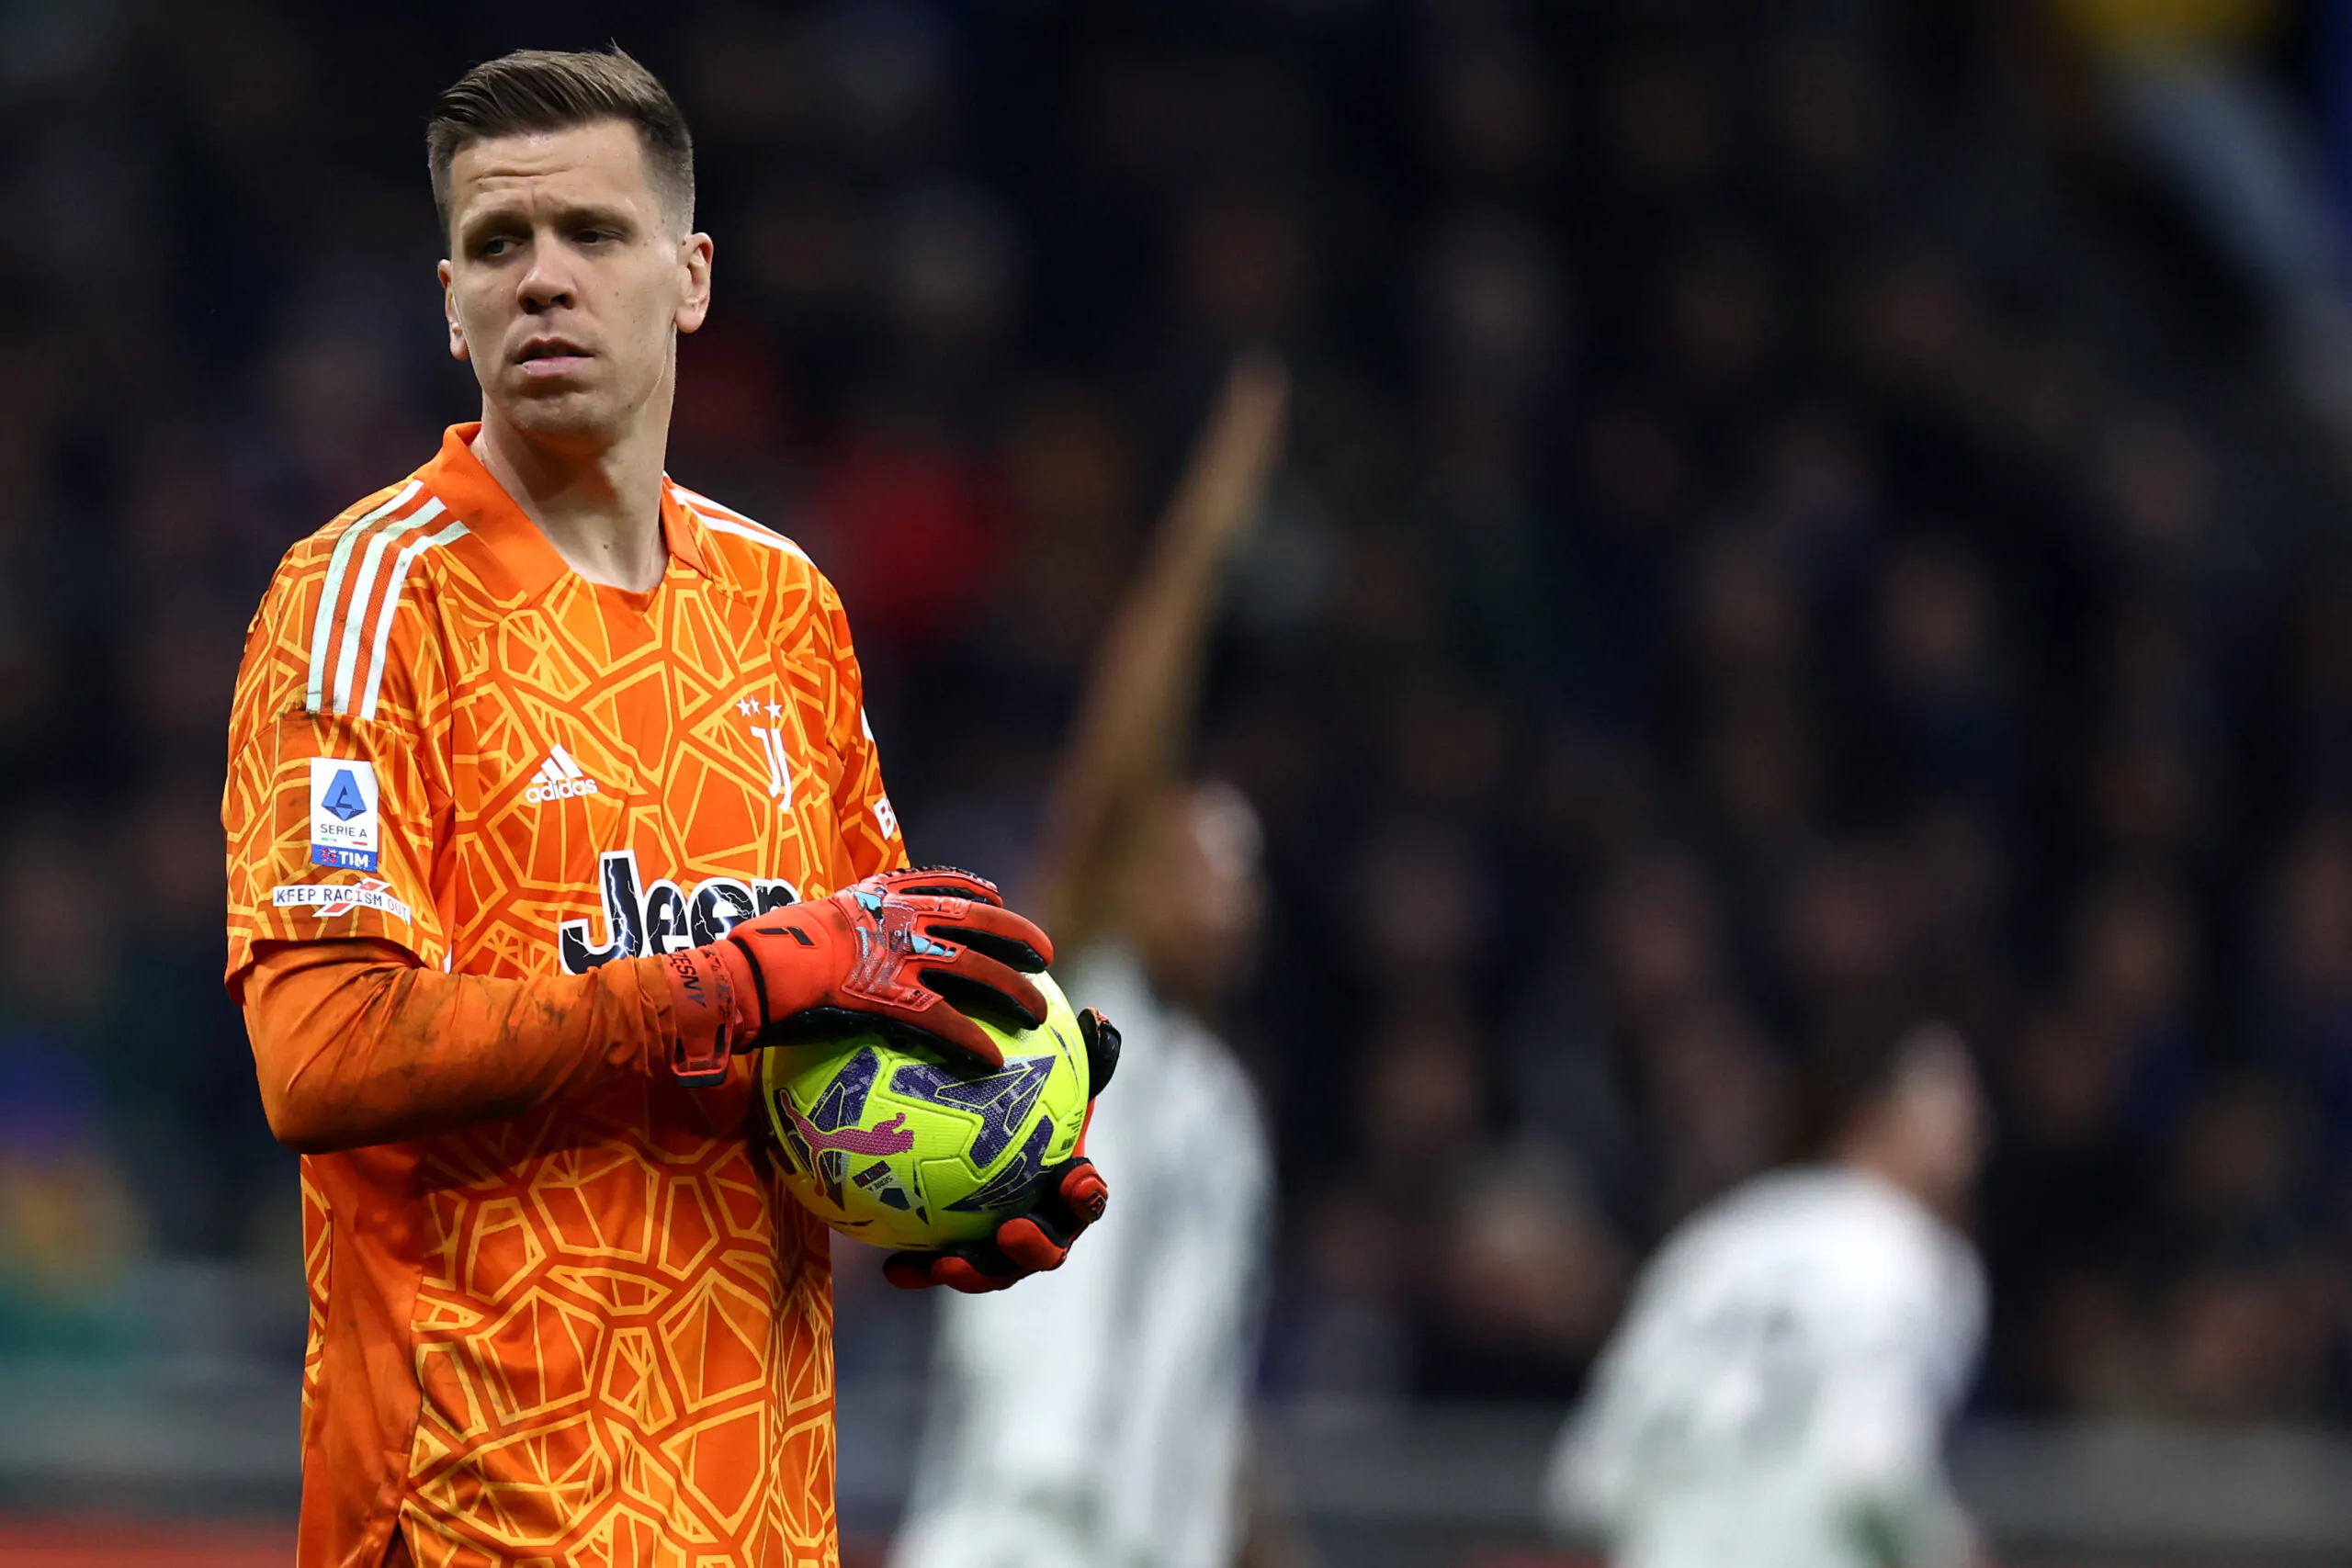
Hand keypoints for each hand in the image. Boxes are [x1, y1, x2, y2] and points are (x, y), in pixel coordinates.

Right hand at [659, 866, 1053, 1082]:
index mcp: (875, 897)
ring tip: (1038, 1014)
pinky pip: (943, 1019)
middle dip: (1015, 936)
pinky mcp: (888, 995)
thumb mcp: (800, 928)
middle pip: (974, 921)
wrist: (743, 972)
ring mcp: (895, 954)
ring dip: (1012, 990)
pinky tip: (993, 1059)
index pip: (936, 883)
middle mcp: (895, 917)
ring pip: (973, 969)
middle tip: (1044, 954)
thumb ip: (827, 938)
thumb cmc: (759, 957)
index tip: (998, 900)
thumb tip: (823, 961)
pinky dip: (972, 1038)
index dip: (973, 891)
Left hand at [884, 1005, 1121, 1291]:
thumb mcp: (1045, 1068)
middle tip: (1010, 1231)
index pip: (1086, 1196)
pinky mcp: (956, 1253)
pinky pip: (939, 1266)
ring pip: (993, 1269)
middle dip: (1034, 1249)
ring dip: (974, 1272)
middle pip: (1047, 1249)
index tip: (1077, 1182)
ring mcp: (996, 1245)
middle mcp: (1038, 1222)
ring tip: (945, 1264)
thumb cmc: (1019, 1094)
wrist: (966, 1129)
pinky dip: (921, 1271)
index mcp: (1064, 1186)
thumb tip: (1096, 1016)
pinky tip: (892, 1269)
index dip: (1087, 1195)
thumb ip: (1072, 1049)